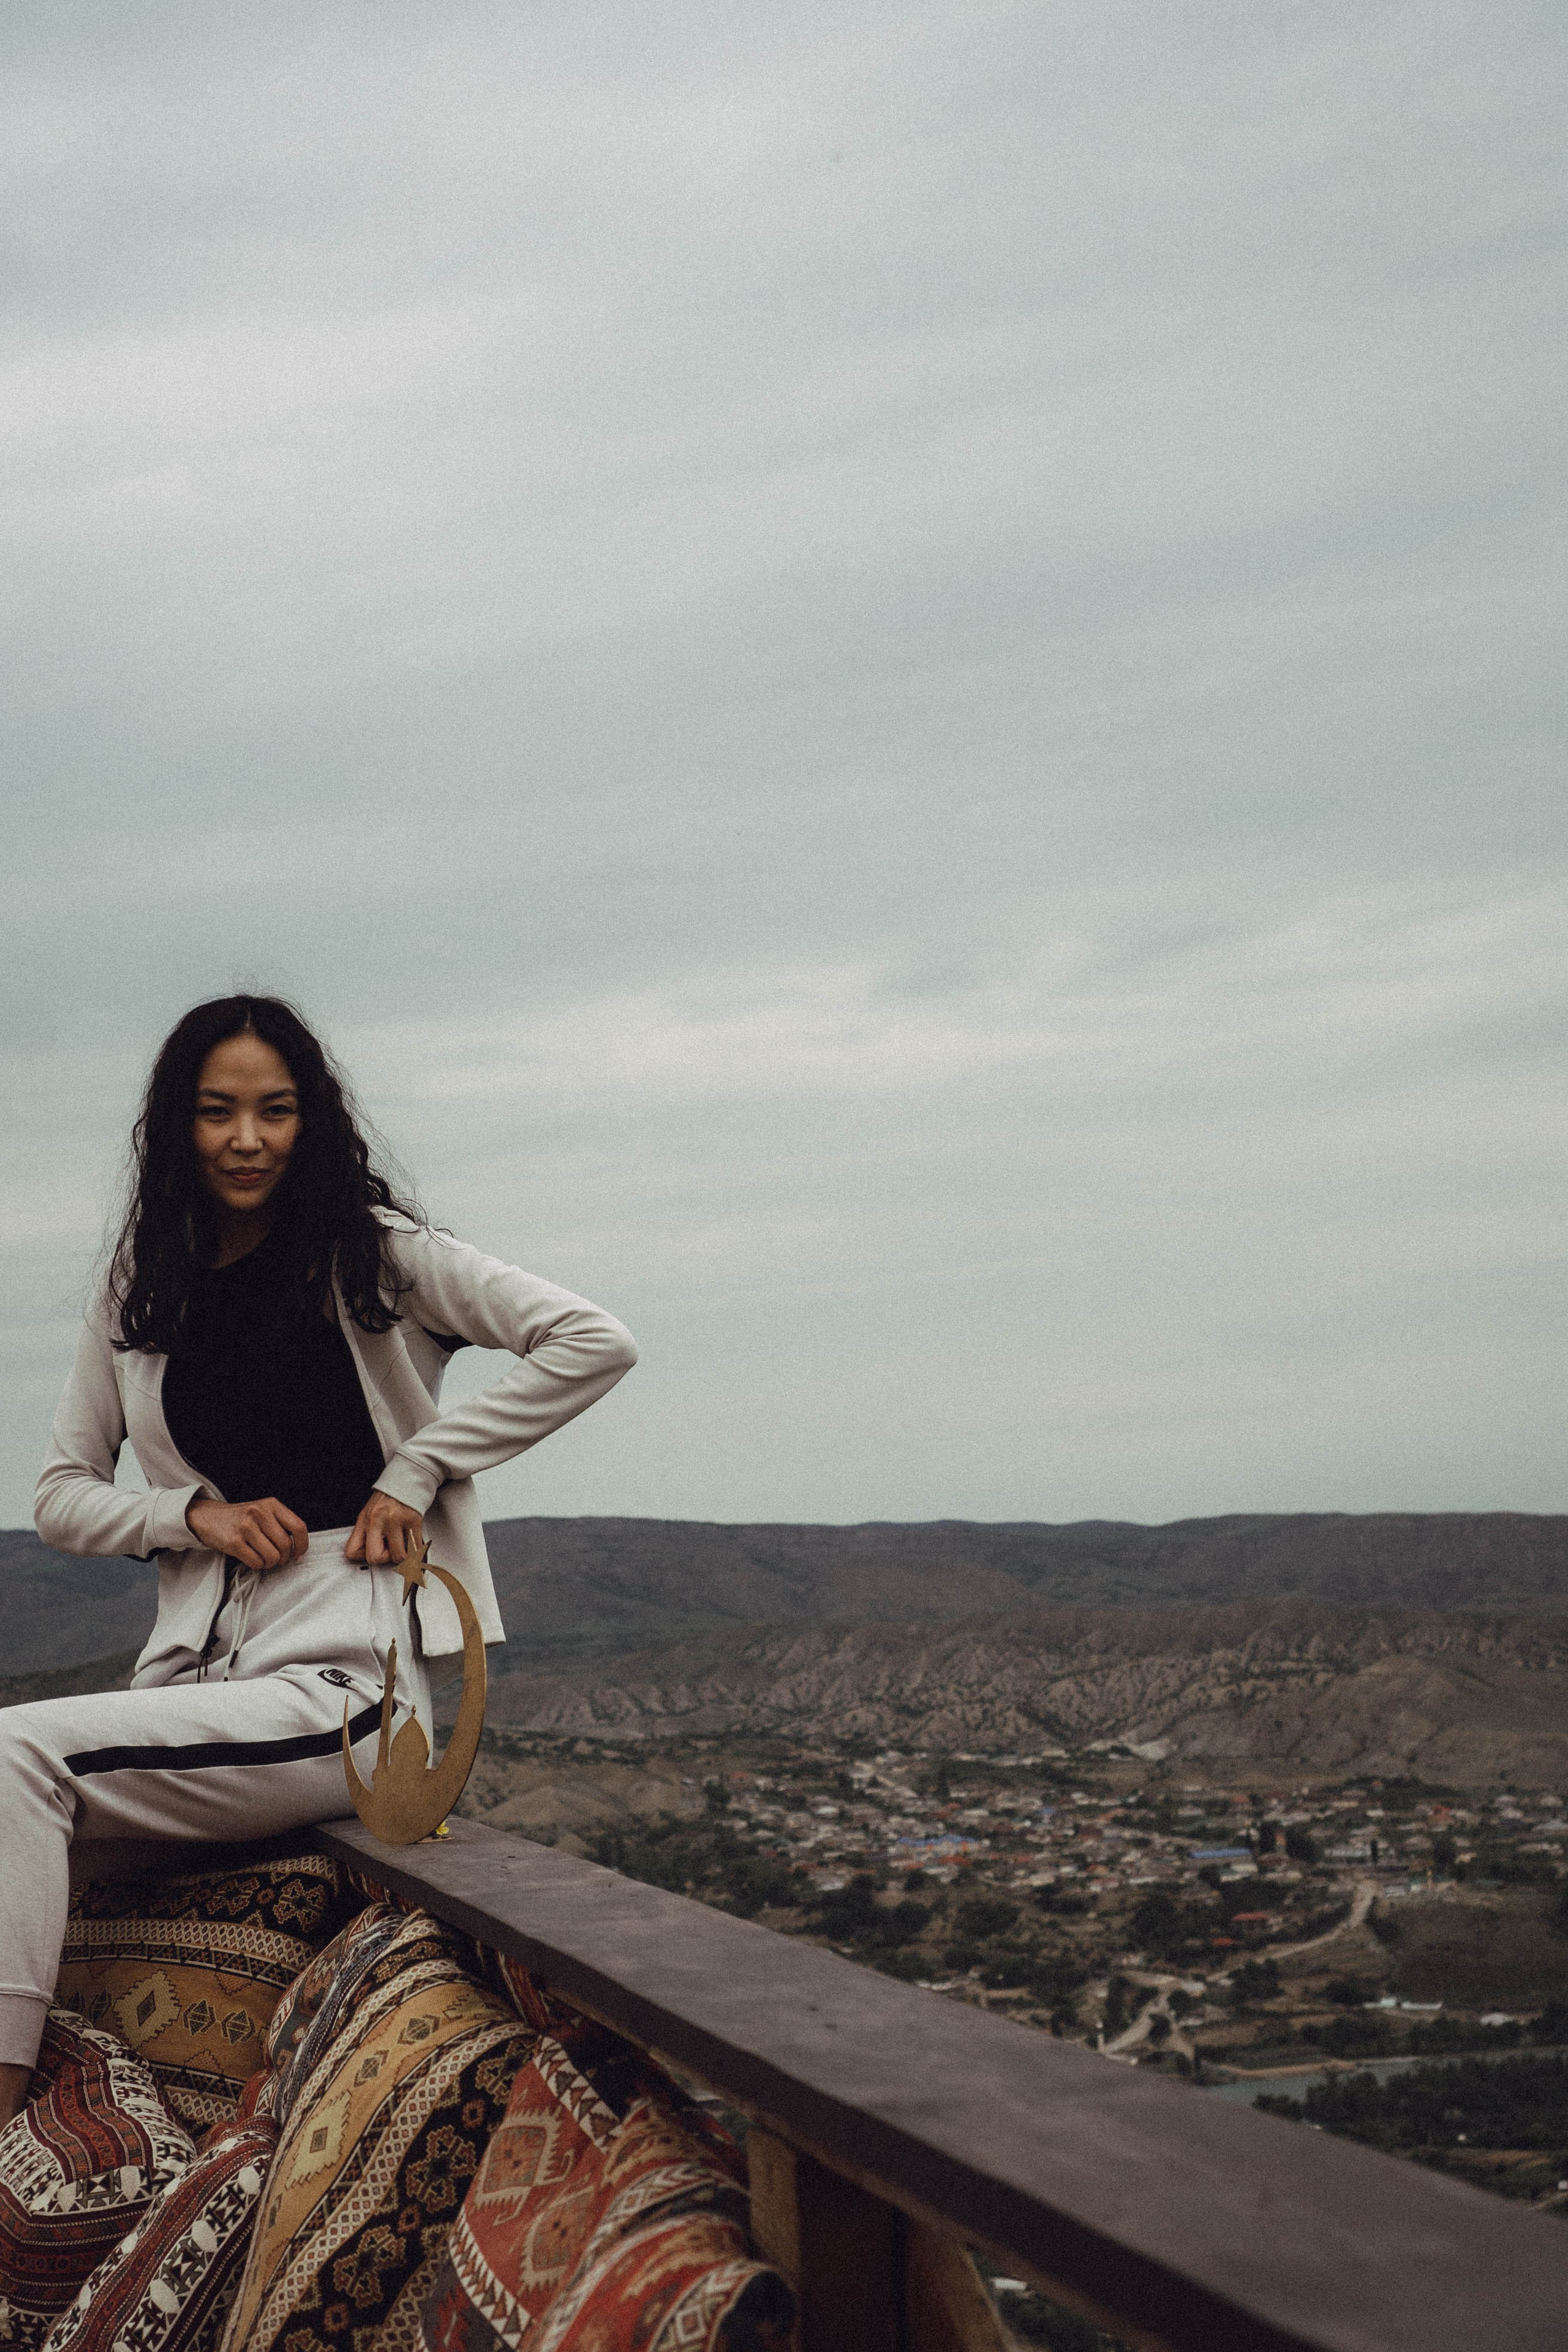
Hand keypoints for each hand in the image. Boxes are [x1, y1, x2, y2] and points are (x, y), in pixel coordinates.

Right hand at [186, 1494, 307, 1569]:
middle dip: (283, 1558)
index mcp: (271, 1504)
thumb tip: (299, 1551)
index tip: (299, 1555)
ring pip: (272, 1557)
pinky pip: (256, 1562)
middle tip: (276, 1559)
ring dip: (269, 1563)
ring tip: (263, 1558)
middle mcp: (259, 1513)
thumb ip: (281, 1525)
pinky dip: (257, 1565)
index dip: (302, 1545)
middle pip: (286, 1545)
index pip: (298, 1527)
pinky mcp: (233, 1542)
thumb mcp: (263, 1511)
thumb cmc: (242, 1518)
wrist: (209, 1517)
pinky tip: (252, 1558)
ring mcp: (245, 1527)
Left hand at [345, 1490, 424, 1567]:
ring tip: (405, 1544)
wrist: (407, 1478)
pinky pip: (415, 1546)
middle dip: (386, 1559)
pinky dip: (417, 1549)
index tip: (374, 1554)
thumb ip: (368, 1532)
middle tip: (392, 1551)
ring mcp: (394, 1519)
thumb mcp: (371, 1513)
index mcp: (364, 1520)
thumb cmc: (390, 1497)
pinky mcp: (412, 1519)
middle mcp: (376, 1520)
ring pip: (398, 1556)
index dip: (364, 1558)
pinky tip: (415, 1542)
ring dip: (404, 1554)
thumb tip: (371, 1554)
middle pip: (374, 1558)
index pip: (352, 1552)